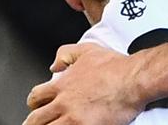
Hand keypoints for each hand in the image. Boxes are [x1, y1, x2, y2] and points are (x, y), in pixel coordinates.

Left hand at [24, 43, 143, 124]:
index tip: (37, 107)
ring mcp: (73, 119)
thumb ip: (66, 54)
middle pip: (36, 120)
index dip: (34, 104)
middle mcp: (64, 103)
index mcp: (62, 85)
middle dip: (35, 123)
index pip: (35, 98)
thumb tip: (54, 65)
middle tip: (39, 123)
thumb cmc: (116, 67)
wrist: (134, 79)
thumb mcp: (88, 50)